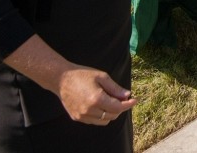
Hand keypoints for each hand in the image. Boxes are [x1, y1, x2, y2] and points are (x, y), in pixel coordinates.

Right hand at [3, 35, 136, 125]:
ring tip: (111, 101)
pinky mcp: (77, 118)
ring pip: (104, 121)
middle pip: (112, 115)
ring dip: (111, 113)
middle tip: (123, 98)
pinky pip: (94, 121)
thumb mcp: (102, 77)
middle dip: (120, 108)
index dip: (128, 104)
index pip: (118, 107)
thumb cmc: (82, 75)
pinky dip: (101, 116)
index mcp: (97, 99)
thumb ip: (115, 88)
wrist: (61, 79)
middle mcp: (90, 110)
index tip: (135, 100)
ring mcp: (82, 116)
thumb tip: (127, 95)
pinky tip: (100, 105)